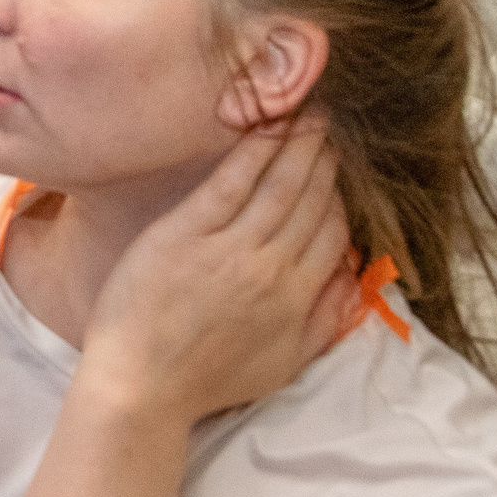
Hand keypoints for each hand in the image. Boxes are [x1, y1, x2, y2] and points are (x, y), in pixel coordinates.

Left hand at [71, 117, 357, 427]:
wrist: (143, 383)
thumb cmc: (207, 377)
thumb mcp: (284, 363)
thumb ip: (323, 320)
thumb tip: (352, 281)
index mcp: (296, 298)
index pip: (332, 233)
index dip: (339, 196)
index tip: (342, 166)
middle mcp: (271, 268)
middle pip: (311, 201)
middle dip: (326, 158)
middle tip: (334, 122)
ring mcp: (228, 248)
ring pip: (279, 185)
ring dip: (299, 144)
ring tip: (311, 112)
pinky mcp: (186, 233)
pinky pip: (229, 183)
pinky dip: (252, 152)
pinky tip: (265, 124)